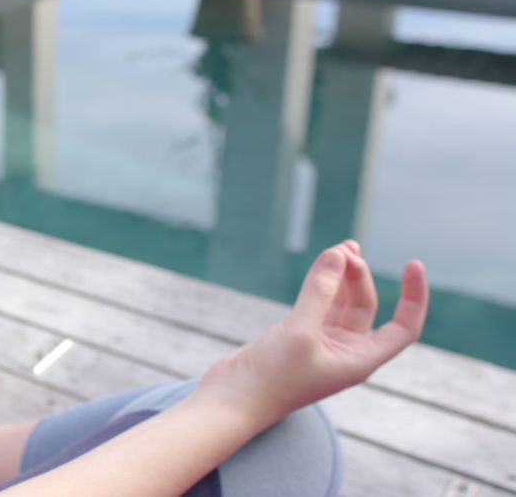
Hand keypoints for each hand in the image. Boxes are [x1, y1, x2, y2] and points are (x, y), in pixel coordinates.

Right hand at [196, 241, 428, 426]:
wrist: (233, 399)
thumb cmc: (272, 377)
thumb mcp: (300, 331)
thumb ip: (320, 291)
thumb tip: (339, 252)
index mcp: (359, 360)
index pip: (403, 327)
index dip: (413, 296)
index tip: (413, 264)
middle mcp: (345, 352)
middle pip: (366, 305)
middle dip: (359, 275)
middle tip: (343, 249)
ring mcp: (320, 343)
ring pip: (341, 302)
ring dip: (342, 275)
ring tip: (340, 247)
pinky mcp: (296, 336)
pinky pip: (317, 303)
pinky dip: (320, 283)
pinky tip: (321, 265)